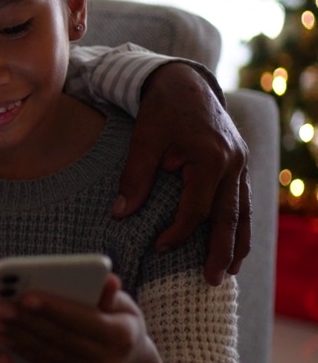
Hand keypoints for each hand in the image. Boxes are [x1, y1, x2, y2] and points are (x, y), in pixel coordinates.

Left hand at [0, 275, 188, 362]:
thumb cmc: (122, 324)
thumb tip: (107, 279)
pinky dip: (22, 350)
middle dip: (27, 322)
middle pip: (60, 337)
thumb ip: (111, 295)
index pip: (83, 319)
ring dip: (18, 336)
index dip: (54, 309)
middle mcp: (106, 360)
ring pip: (48, 352)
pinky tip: (4, 336)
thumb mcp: (126, 307)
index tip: (26, 297)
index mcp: (121, 336)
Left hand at [119, 62, 249, 284]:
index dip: (178, 232)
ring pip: (243, 212)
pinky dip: (240, 224)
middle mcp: (233, 164)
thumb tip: (119, 214)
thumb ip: (134, 177)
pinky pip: (243, 201)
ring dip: (237, 243)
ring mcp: (242, 164)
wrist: (185, 82)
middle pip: (229, 217)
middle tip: (211, 281)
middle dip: (220, 251)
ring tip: (229, 271)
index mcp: (211, 159)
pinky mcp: (240, 164)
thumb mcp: (143, 140)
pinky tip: (234, 244)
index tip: (159, 247)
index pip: (196, 208)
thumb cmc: (162, 109)